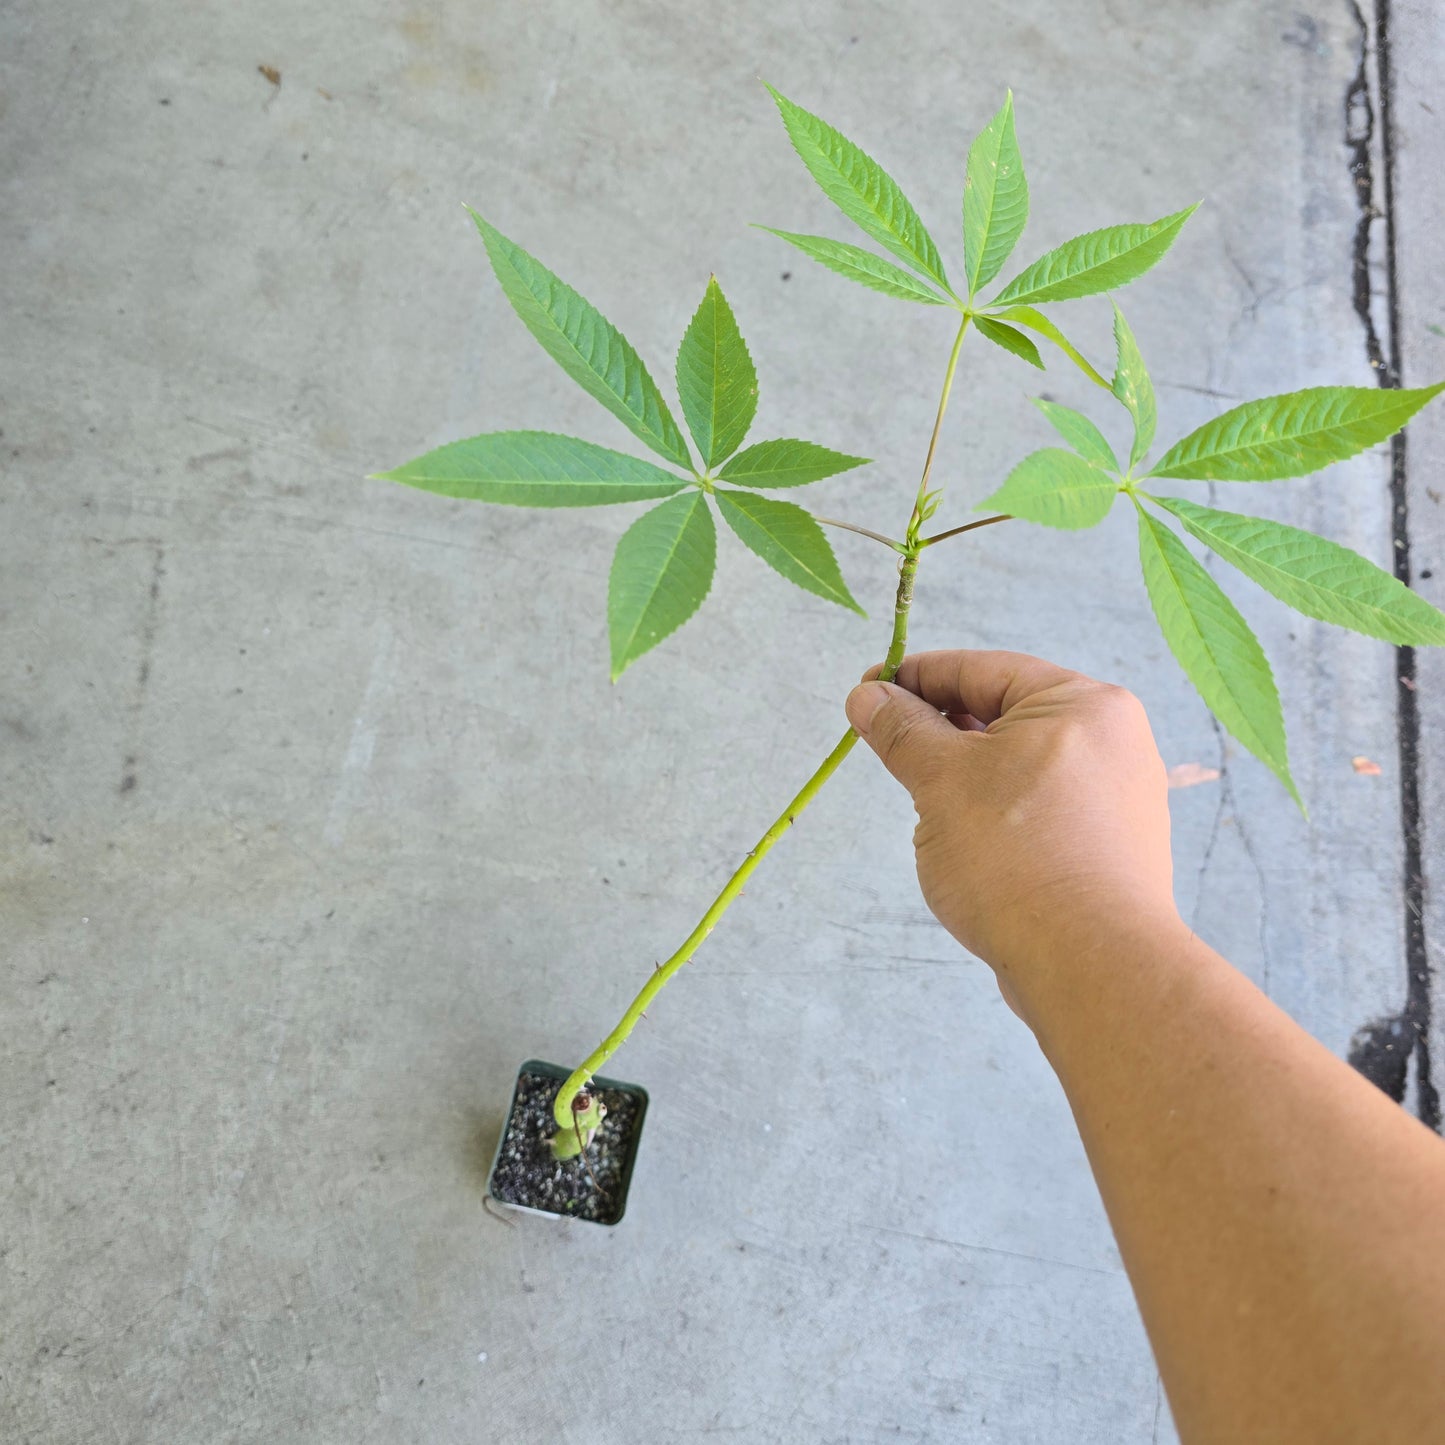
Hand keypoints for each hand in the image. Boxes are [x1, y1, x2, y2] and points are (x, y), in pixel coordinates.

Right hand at [845, 650, 1177, 1019]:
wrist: (1090, 965)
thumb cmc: (1016, 859)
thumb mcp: (941, 780)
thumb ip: (902, 729)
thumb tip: (868, 695)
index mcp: (1083, 702)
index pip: (982, 670)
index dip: (915, 678)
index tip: (866, 690)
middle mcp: (1113, 740)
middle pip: (1004, 715)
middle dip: (941, 731)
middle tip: (887, 748)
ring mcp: (1118, 797)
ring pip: (1020, 765)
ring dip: (966, 777)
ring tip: (927, 806)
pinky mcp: (1111, 847)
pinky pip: (1041, 808)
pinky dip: (997, 813)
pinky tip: (968, 846)